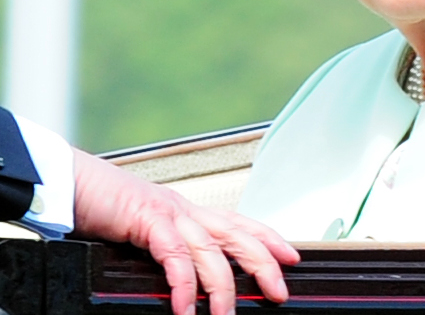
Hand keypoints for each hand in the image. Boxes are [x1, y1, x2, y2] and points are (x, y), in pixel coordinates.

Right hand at [72, 150, 298, 314]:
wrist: (71, 182)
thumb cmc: (103, 208)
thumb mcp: (145, 233)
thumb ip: (168, 252)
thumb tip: (183, 284)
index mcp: (189, 211)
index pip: (239, 223)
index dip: (268, 239)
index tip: (292, 257)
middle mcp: (186, 209)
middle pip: (236, 236)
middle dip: (263, 264)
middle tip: (279, 292)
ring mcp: (169, 212)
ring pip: (209, 250)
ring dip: (221, 287)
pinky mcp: (147, 219)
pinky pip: (172, 254)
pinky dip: (182, 282)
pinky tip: (184, 306)